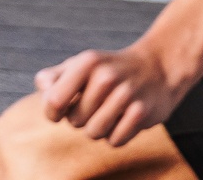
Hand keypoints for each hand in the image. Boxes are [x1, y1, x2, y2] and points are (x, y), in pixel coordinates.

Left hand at [35, 44, 185, 146]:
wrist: (157, 67)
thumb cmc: (109, 70)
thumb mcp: (81, 64)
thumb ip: (54, 78)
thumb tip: (44, 92)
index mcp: (86, 62)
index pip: (53, 101)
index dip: (52, 113)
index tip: (61, 110)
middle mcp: (106, 76)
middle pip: (74, 122)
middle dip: (81, 119)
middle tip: (96, 104)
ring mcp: (125, 94)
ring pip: (94, 134)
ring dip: (99, 129)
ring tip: (109, 112)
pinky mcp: (142, 112)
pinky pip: (115, 141)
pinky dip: (117, 135)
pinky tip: (124, 119)